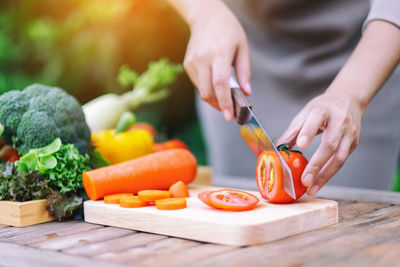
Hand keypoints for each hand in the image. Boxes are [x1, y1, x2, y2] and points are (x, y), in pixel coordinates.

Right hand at [183, 0, 250, 120]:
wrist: (206, 17)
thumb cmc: (228, 31)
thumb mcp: (242, 48)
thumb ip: (244, 72)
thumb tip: (246, 93)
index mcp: (219, 53)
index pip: (220, 83)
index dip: (225, 102)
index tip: (230, 116)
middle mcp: (203, 59)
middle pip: (208, 92)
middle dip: (219, 105)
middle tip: (230, 110)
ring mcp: (193, 62)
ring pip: (202, 90)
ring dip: (214, 98)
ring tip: (225, 97)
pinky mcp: (187, 64)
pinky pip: (198, 84)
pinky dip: (207, 89)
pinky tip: (215, 84)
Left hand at [277, 91, 363, 195]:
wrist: (349, 100)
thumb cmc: (324, 107)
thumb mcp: (306, 112)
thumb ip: (293, 130)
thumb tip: (278, 148)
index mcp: (323, 110)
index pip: (316, 119)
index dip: (309, 132)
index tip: (301, 144)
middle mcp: (339, 122)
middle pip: (330, 144)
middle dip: (317, 164)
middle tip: (304, 179)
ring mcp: (349, 134)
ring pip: (339, 158)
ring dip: (324, 176)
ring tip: (311, 188)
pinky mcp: (353, 144)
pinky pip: (341, 162)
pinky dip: (329, 174)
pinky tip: (318, 183)